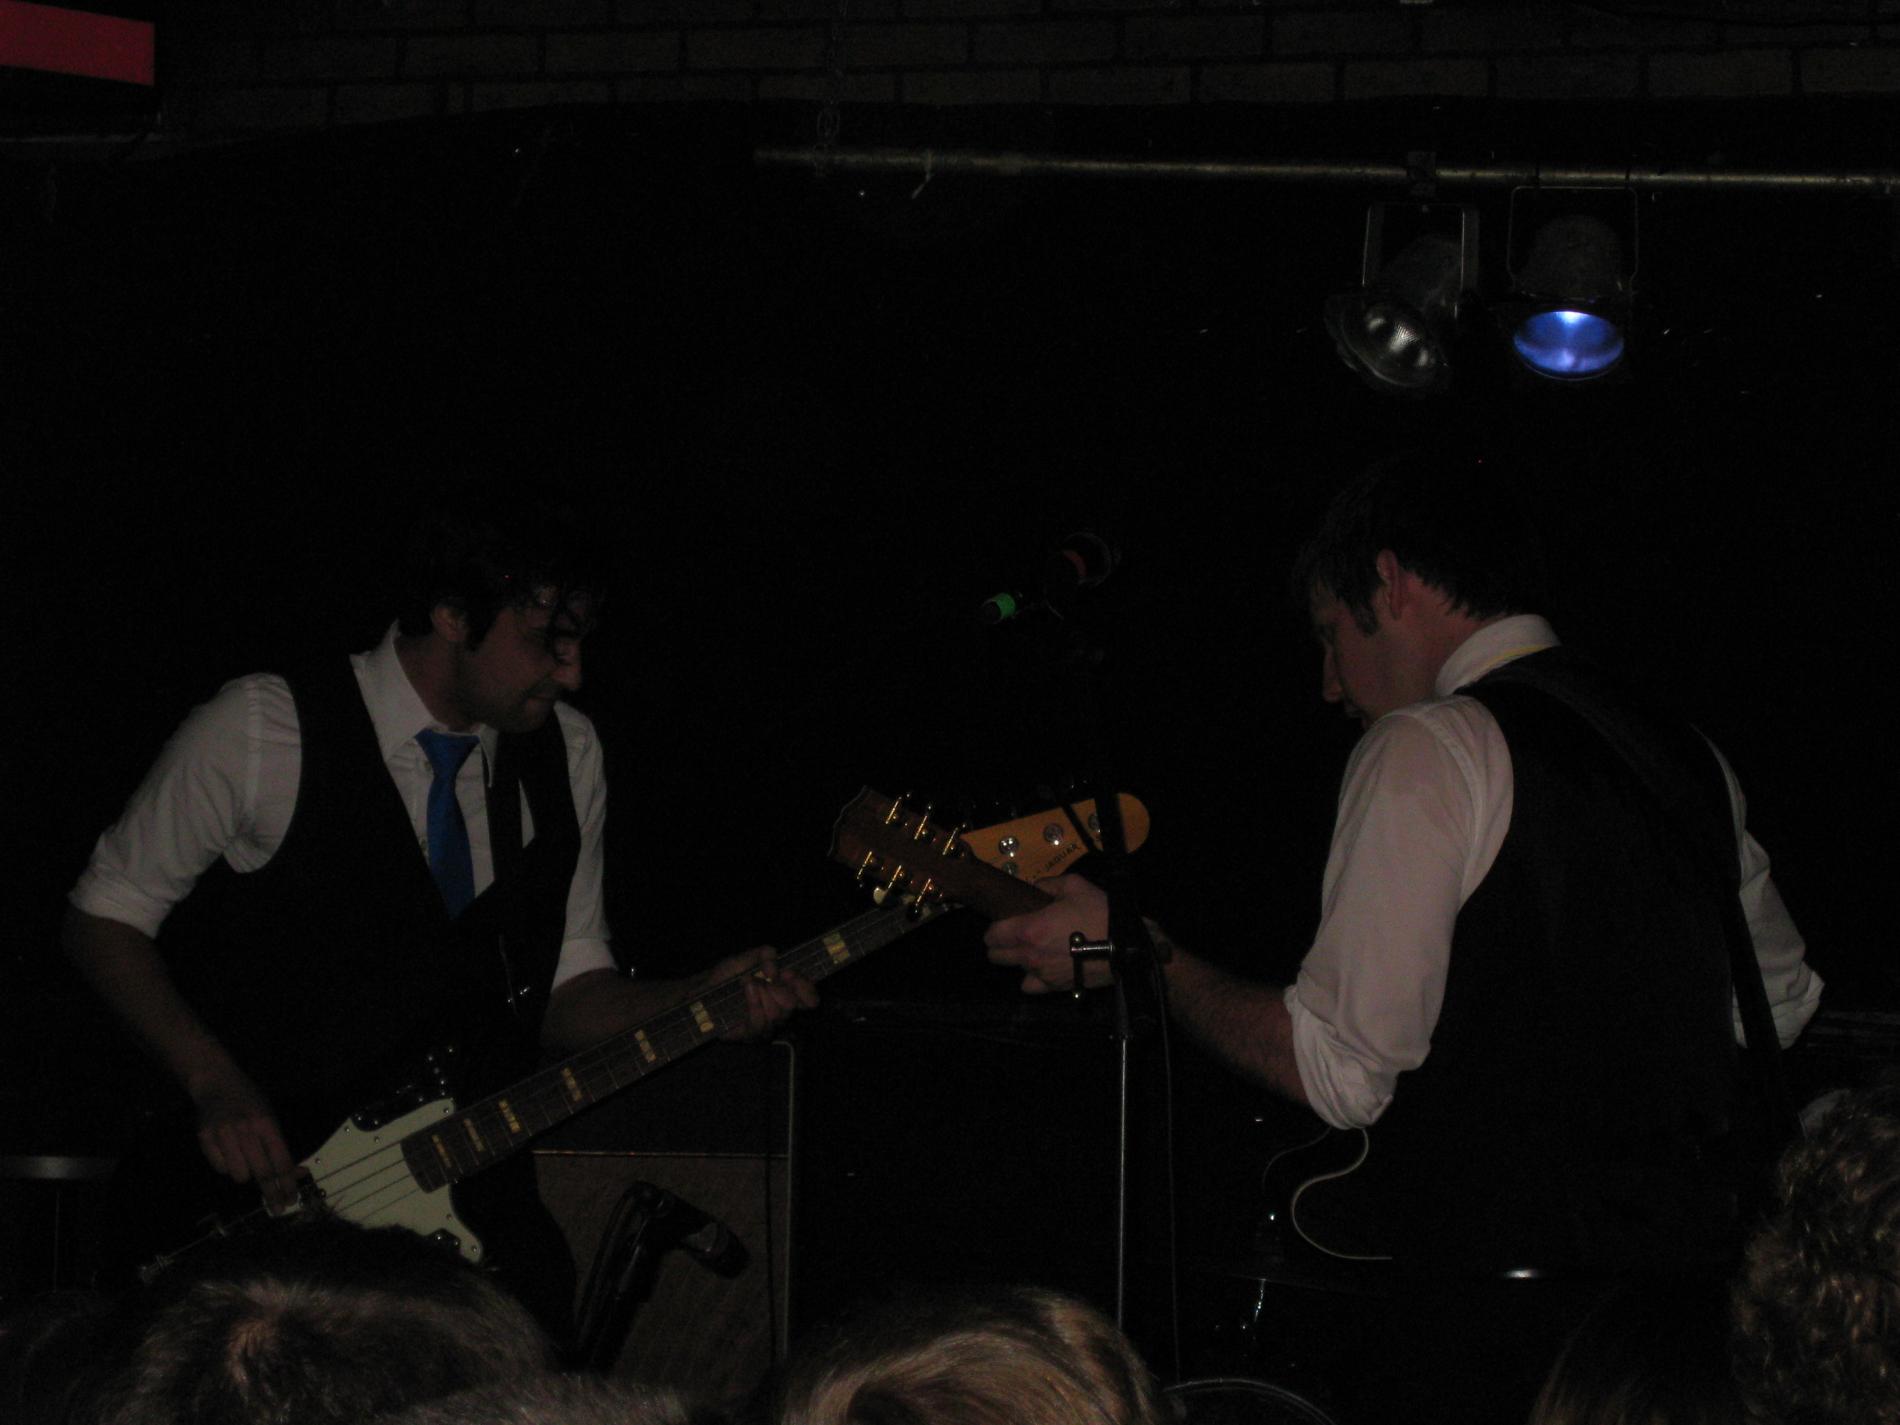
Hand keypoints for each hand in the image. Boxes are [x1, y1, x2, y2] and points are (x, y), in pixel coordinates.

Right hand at [188, 1063, 300, 1213]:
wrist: (217, 1083)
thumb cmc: (250, 1103)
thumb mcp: (271, 1118)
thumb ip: (281, 1147)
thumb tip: (299, 1173)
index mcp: (266, 1123)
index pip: (280, 1160)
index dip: (287, 1183)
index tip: (291, 1200)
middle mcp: (245, 1129)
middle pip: (262, 1172)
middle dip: (272, 1193)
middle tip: (278, 1207)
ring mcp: (223, 1133)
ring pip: (239, 1175)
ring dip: (246, 1174)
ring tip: (245, 1159)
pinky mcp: (205, 1138)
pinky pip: (220, 1168)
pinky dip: (227, 1165)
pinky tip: (228, 1150)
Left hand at [712, 945, 817, 1040]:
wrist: (705, 990)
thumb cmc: (729, 975)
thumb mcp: (748, 957)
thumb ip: (764, 954)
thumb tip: (774, 963)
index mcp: (785, 992)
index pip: (810, 998)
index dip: (806, 988)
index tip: (790, 974)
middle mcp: (779, 1010)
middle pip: (792, 1005)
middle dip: (780, 988)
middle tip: (768, 978)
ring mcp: (766, 1025)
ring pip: (776, 1014)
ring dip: (762, 994)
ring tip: (749, 983)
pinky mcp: (751, 1034)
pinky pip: (760, 1023)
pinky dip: (753, 1003)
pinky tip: (747, 990)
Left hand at [983, 874, 1113, 994]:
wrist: (1125, 946)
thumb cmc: (1099, 914)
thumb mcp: (1074, 886)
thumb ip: (1048, 885)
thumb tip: (1036, 888)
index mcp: (1029, 930)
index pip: (992, 935)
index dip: (995, 928)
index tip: (1004, 922)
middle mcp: (1030, 956)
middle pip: (996, 956)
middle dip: (1000, 945)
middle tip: (1015, 935)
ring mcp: (1042, 974)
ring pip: (1014, 970)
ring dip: (1018, 960)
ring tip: (1034, 950)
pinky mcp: (1056, 987)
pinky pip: (1030, 987)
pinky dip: (1033, 978)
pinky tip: (1042, 967)